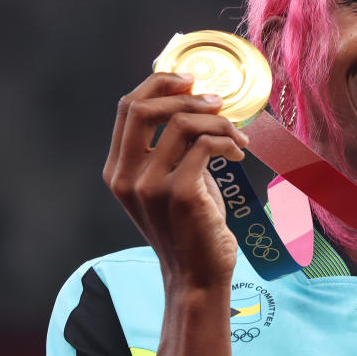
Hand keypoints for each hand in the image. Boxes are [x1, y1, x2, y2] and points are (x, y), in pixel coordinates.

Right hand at [103, 72, 248, 288]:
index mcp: (117, 170)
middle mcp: (127, 177)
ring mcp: (150, 186)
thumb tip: (192, 102)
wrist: (198, 275)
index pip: (127, 108)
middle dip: (185, 95)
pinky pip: (205, 145)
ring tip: (237, 134)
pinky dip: (227, 140)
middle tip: (218, 101)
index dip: (159, 84)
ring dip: (217, 120)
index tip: (190, 80)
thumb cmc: (190, 227)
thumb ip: (169, 149)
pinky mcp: (180, 193)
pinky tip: (238, 151)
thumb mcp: (168, 183)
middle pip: (144, 107)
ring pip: (182, 123)